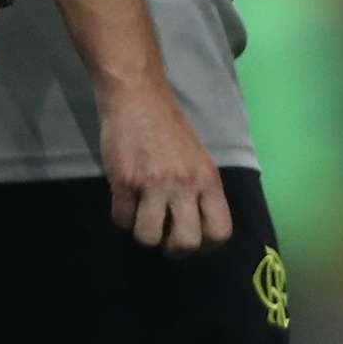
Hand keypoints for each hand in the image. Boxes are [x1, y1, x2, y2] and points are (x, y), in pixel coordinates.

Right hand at [99, 75, 232, 254]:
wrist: (138, 95)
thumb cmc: (169, 128)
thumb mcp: (198, 159)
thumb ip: (200, 190)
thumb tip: (193, 227)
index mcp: (208, 179)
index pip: (221, 231)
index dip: (206, 245)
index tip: (192, 238)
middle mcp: (185, 184)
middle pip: (187, 242)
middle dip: (173, 248)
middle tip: (164, 233)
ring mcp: (153, 183)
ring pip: (149, 238)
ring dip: (143, 234)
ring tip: (141, 217)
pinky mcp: (124, 180)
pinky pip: (122, 220)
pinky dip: (122, 217)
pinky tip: (124, 201)